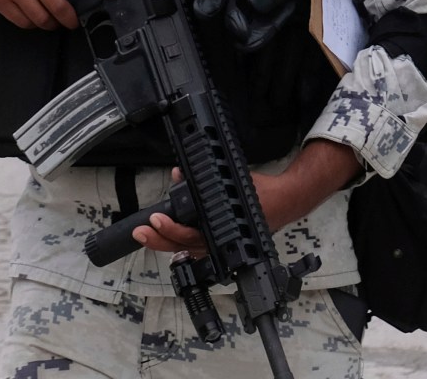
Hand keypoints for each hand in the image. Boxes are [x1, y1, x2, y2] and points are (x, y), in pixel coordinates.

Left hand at [134, 140, 360, 257]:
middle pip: (183, 249)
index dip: (169, 229)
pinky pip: (196, 250)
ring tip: (147, 234)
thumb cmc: (261, 192)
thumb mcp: (231, 180)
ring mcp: (221, 248)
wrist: (284, 202)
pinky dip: (180, 244)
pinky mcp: (221, 246)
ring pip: (186, 252)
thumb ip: (204, 180)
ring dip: (165, 243)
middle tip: (141, 231)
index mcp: (223, 231)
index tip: (155, 218)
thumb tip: (178, 174)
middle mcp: (221, 244)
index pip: (190, 236)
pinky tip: (166, 238)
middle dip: (159, 240)